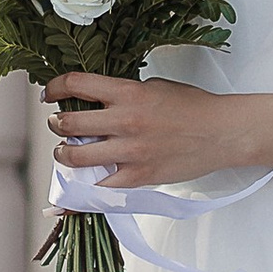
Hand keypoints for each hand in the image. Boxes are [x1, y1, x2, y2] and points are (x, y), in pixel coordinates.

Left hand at [45, 70, 251, 186]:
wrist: (223, 132)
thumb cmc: (194, 107)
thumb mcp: (155, 87)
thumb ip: (123, 95)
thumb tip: (95, 103)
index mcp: (129, 93)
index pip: (76, 84)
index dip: (54, 87)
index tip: (49, 93)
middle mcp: (125, 121)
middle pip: (69, 123)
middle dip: (56, 123)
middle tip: (58, 124)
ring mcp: (130, 152)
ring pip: (75, 157)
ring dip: (63, 154)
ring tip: (66, 152)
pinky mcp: (138, 177)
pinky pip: (100, 187)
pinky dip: (87, 185)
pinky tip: (83, 182)